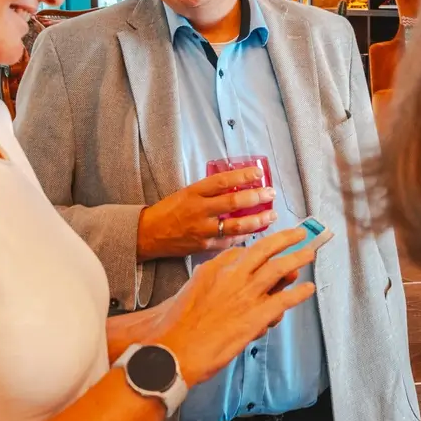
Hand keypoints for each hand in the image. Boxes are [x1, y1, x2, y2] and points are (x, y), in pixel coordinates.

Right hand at [137, 166, 277, 259]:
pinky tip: (255, 232)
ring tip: (271, 215)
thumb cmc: (169, 210)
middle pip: (233, 203)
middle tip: (271, 193)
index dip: (242, 176)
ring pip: (235, 226)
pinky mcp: (204, 247)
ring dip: (257, 221)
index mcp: (193, 192)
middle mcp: (198, 210)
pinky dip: (244, 236)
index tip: (258, 172)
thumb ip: (209, 191)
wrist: (148, 234)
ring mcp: (202, 230)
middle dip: (256, 197)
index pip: (221, 181)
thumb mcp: (186, 193)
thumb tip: (238, 185)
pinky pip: (229, 241)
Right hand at [151, 228, 317, 386]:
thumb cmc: (175, 323)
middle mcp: (233, 276)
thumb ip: (206, 276)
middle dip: (286, 238)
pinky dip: (299, 294)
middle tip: (299, 233)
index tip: (270, 245)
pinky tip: (308, 289)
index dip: (261, 248)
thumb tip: (215, 270)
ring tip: (309, 254)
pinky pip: (284, 301)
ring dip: (297, 259)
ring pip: (279, 270)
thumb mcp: (187, 288)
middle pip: (265, 250)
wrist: (174, 349)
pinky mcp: (256, 317)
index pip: (243, 252)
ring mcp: (246, 295)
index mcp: (215, 268)